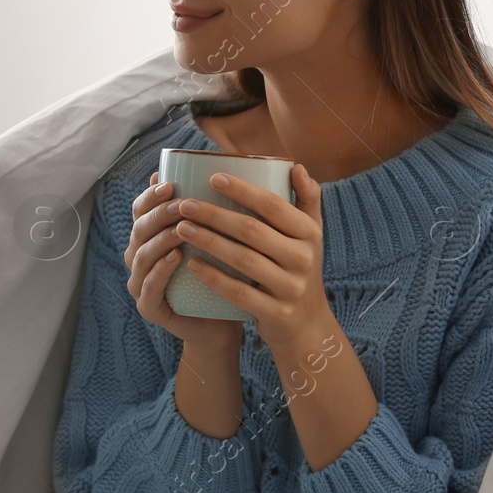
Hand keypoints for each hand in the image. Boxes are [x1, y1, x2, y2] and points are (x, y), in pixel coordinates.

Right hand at [126, 171, 243, 351]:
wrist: (224, 324)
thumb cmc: (223, 275)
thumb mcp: (221, 238)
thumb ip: (216, 208)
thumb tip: (224, 168)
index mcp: (151, 236)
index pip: (141, 209)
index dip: (150, 195)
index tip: (171, 183)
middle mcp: (139, 256)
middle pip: (138, 228)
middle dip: (158, 214)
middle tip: (181, 204)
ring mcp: (140, 283)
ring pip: (140, 255)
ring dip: (160, 239)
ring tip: (182, 229)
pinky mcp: (149, 308)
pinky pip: (148, 287)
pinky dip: (160, 271)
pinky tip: (177, 257)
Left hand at [174, 164, 326, 350]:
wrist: (307, 326)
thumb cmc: (299, 268)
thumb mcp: (311, 236)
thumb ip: (307, 201)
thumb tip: (296, 166)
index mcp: (310, 234)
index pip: (274, 205)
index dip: (243, 190)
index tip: (212, 177)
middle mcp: (303, 259)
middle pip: (252, 230)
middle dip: (214, 215)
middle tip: (184, 204)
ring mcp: (290, 288)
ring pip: (243, 259)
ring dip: (209, 241)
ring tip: (181, 228)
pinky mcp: (275, 313)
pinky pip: (239, 292)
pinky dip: (214, 277)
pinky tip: (191, 263)